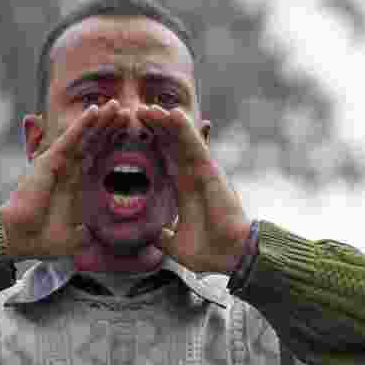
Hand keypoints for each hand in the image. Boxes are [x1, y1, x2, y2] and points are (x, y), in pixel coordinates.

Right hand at [1, 100, 126, 259]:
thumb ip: (84, 234)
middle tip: (129, 112)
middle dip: (110, 127)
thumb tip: (94, 237)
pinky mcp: (49, 161)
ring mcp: (58, 163)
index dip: (112, 145)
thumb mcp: (73, 238)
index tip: (130, 133)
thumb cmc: (41, 239)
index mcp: (73, 185)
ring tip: (118, 105)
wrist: (19, 238)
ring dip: (100, 120)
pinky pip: (70, 139)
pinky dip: (82, 124)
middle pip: (93, 143)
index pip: (96, 159)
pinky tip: (95, 110)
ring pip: (84, 137)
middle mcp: (66, 170)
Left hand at [138, 105, 251, 274]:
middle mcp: (193, 176)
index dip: (152, 145)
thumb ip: (165, 236)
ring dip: (165, 122)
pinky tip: (172, 113)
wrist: (230, 258)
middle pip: (171, 145)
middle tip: (136, 110)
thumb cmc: (209, 252)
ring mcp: (202, 172)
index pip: (165, 160)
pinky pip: (195, 146)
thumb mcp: (176, 245)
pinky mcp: (211, 172)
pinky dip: (184, 129)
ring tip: (147, 107)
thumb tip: (157, 235)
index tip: (133, 132)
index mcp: (184, 190)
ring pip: (181, 140)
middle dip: (155, 127)